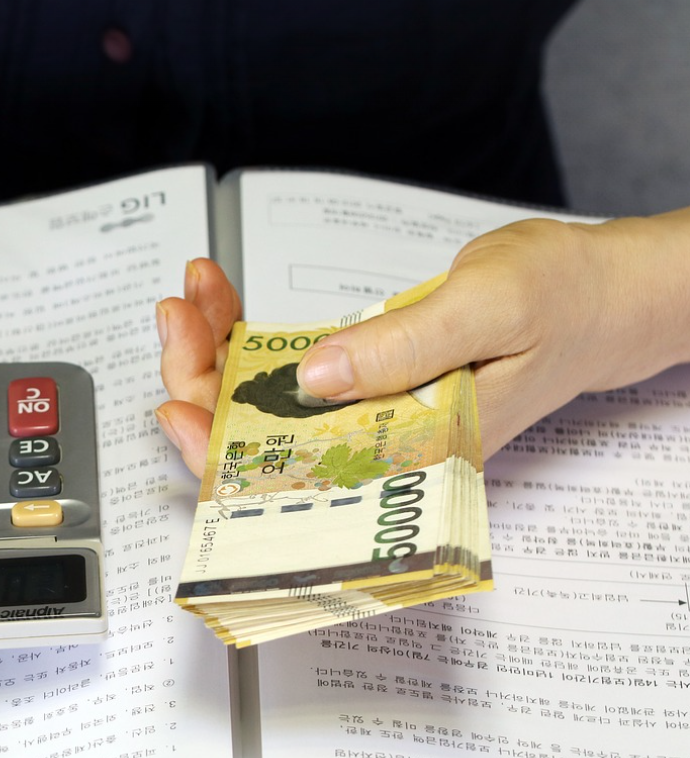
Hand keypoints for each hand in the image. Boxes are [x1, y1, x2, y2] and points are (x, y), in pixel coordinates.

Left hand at [157, 213, 689, 476]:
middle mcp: (382, 445)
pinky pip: (288, 371)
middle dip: (203, 380)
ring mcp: (367, 414)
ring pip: (265, 405)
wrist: (596, 294)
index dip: (224, 453)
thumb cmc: (562, 302)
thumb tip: (316, 378)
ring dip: (216, 352)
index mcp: (415, 453)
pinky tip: (226, 301)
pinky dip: (248, 335)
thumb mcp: (487, 310)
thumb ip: (404, 348)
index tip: (178, 403)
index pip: (297, 480)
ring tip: (196, 294)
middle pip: (262, 442)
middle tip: (180, 315)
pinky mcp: (363, 381)